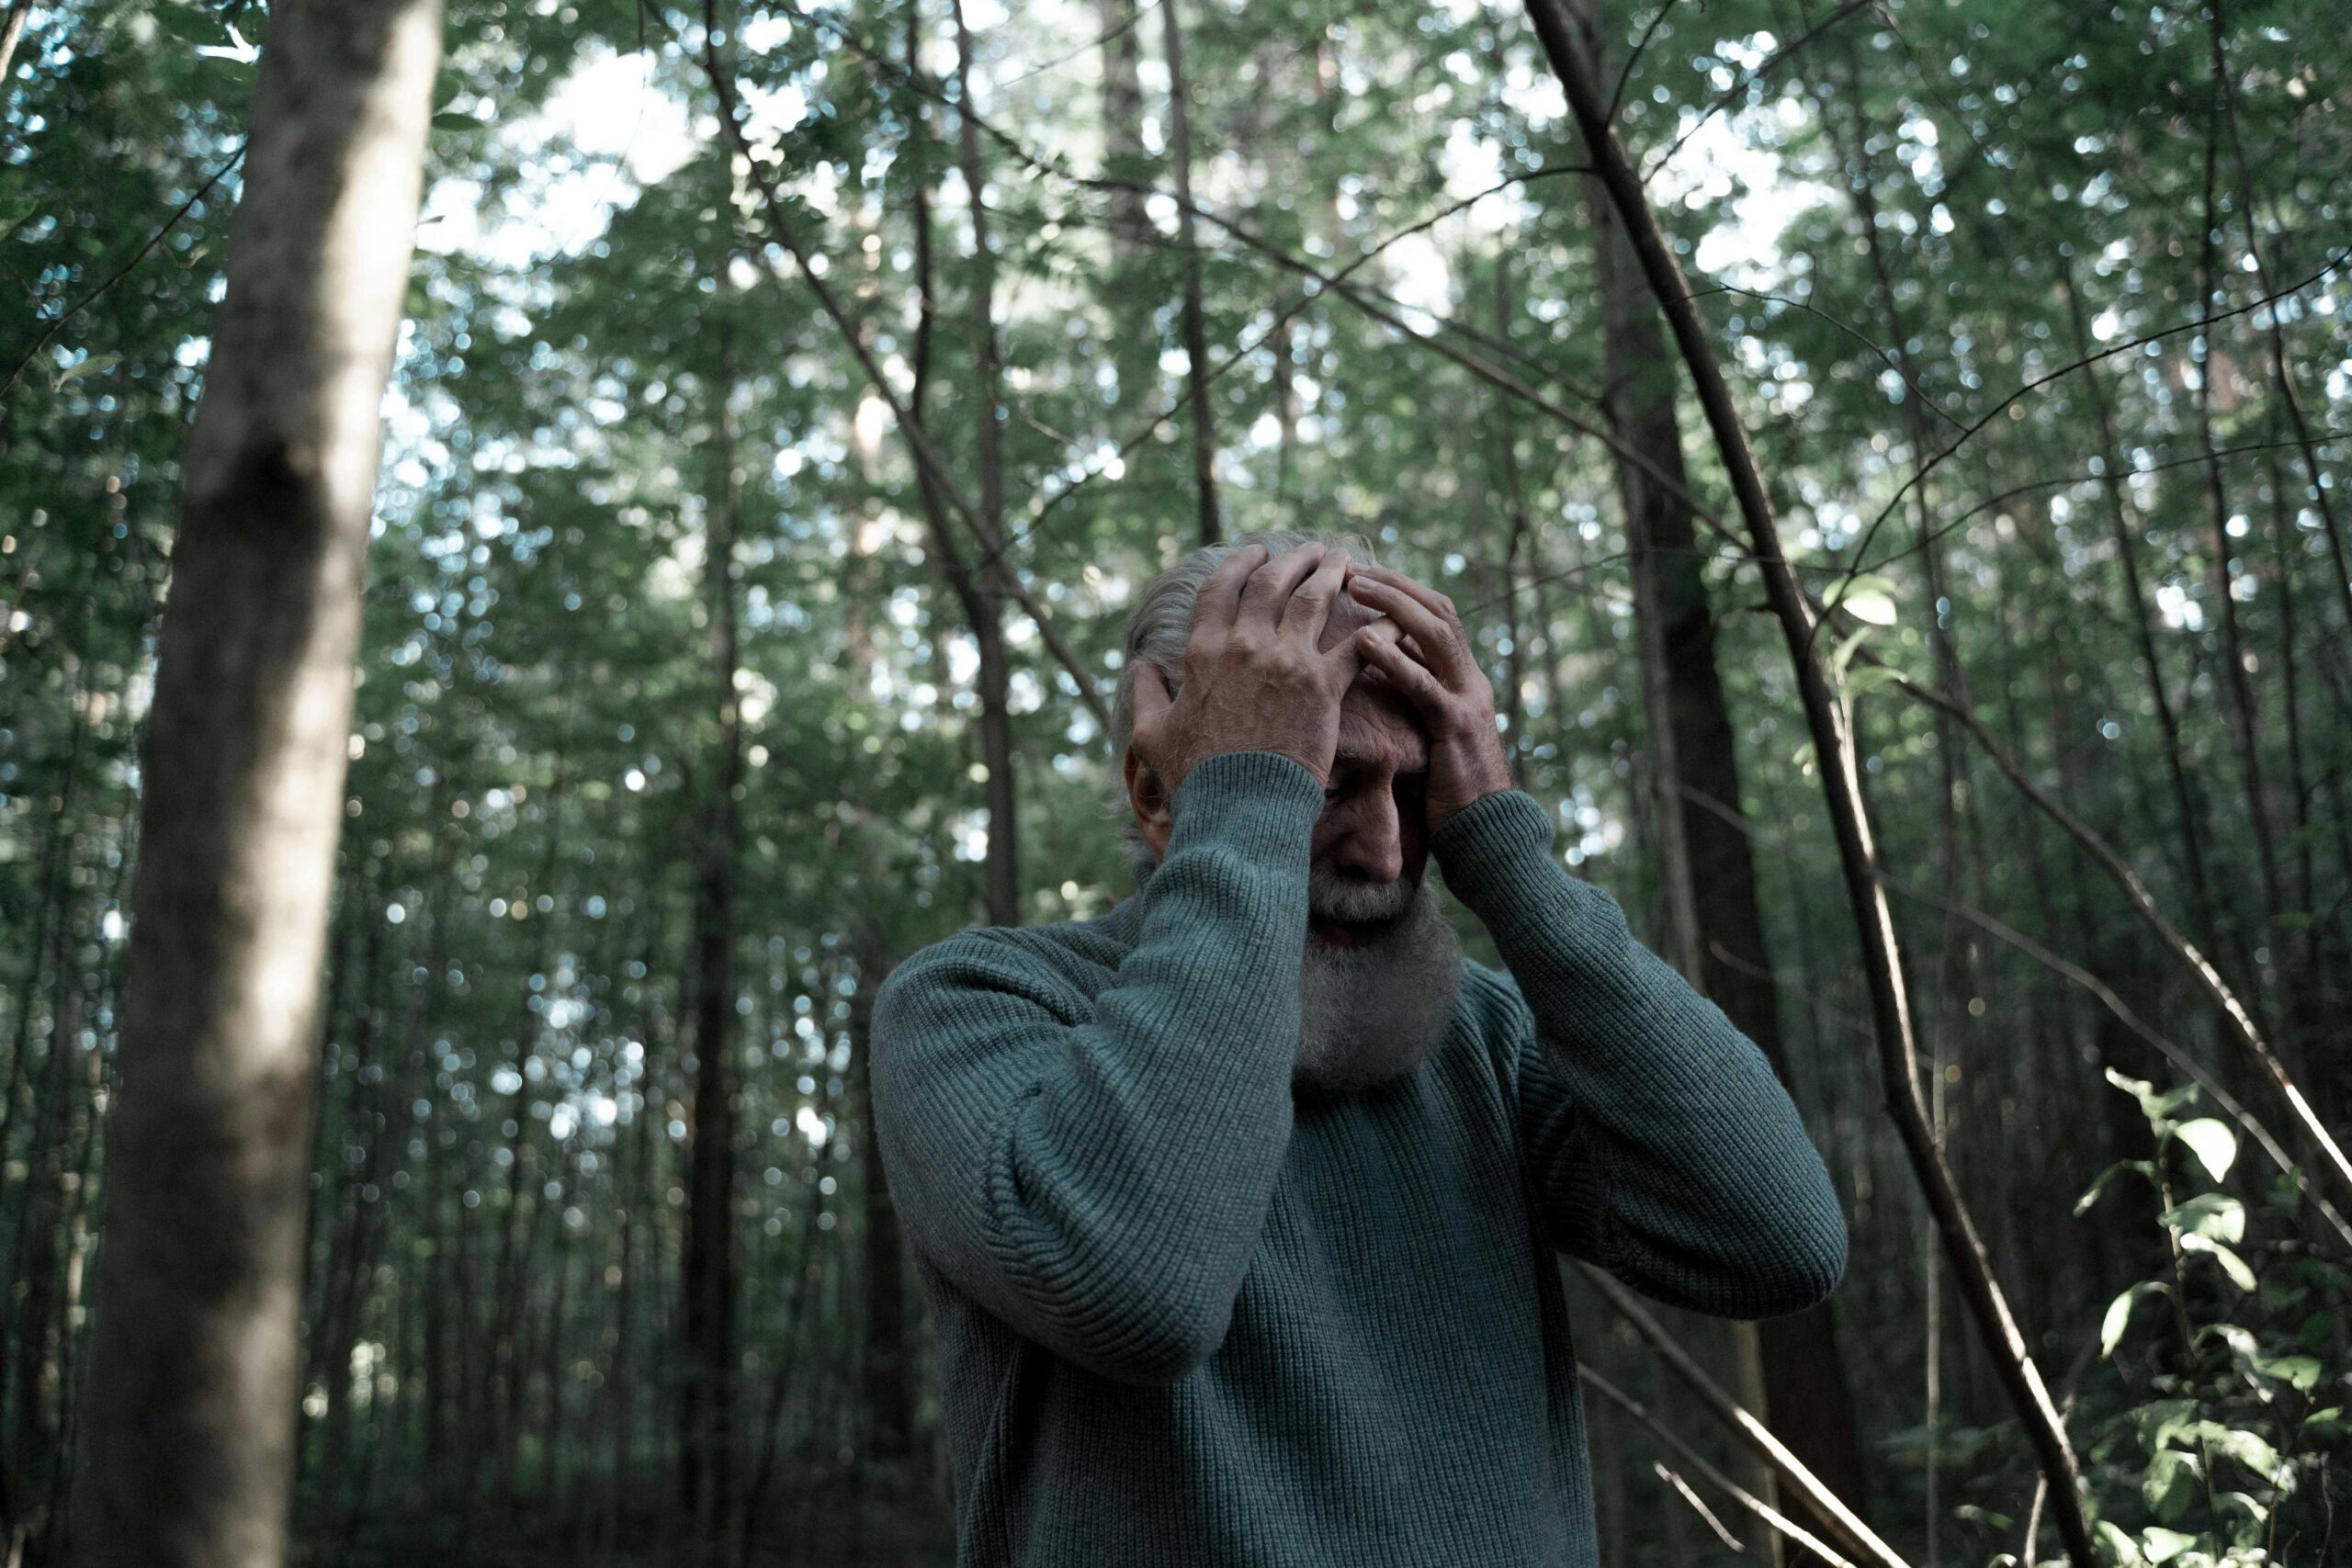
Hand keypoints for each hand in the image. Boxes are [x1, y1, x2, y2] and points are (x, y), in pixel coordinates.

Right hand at [1130, 542, 1362, 793]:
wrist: (1237, 809)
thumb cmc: (1193, 777)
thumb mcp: (1152, 735)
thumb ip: (1146, 695)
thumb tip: (1139, 669)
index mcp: (1203, 651)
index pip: (1221, 588)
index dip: (1239, 563)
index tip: (1255, 551)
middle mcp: (1245, 645)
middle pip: (1272, 582)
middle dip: (1293, 558)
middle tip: (1311, 549)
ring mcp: (1287, 662)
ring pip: (1313, 599)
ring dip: (1330, 572)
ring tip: (1345, 559)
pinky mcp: (1324, 688)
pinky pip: (1358, 645)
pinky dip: (1378, 628)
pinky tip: (1391, 614)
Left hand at [1344, 563, 1512, 831]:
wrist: (1486, 831)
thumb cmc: (1448, 786)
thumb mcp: (1430, 729)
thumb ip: (1413, 694)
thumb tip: (1373, 662)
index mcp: (1465, 678)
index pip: (1438, 614)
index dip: (1402, 589)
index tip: (1362, 572)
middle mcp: (1471, 680)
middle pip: (1439, 612)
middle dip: (1395, 585)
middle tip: (1352, 569)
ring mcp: (1468, 701)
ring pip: (1437, 635)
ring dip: (1393, 606)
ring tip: (1355, 588)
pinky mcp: (1456, 729)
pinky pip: (1425, 685)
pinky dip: (1393, 659)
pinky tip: (1361, 643)